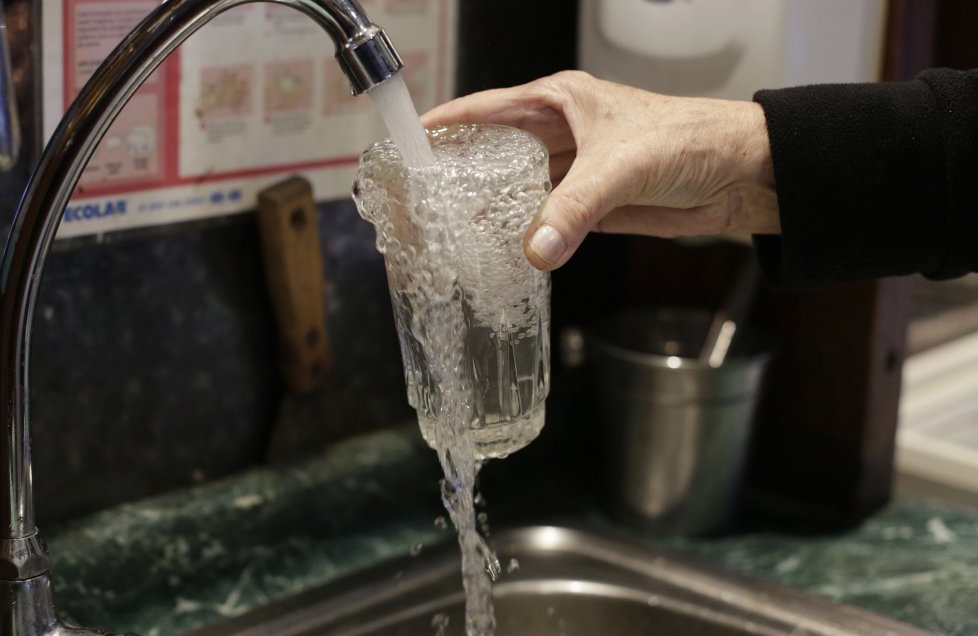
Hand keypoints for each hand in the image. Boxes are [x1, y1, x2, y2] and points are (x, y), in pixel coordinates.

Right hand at [422, 71, 778, 270]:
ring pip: (514, 191)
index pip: (486, 109)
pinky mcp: (587, 206)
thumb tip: (536, 250)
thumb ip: (574, 209)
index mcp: (559, 101)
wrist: (740, 176)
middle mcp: (559, 133)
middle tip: (419, 203)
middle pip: (491, 154)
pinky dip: (521, 235)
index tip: (405, 144)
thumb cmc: (691, 139)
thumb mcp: (621, 167)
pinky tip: (495, 250)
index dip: (445, 125)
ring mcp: (571, 172)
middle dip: (457, 176)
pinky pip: (542, 221)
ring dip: (487, 212)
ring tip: (446, 233)